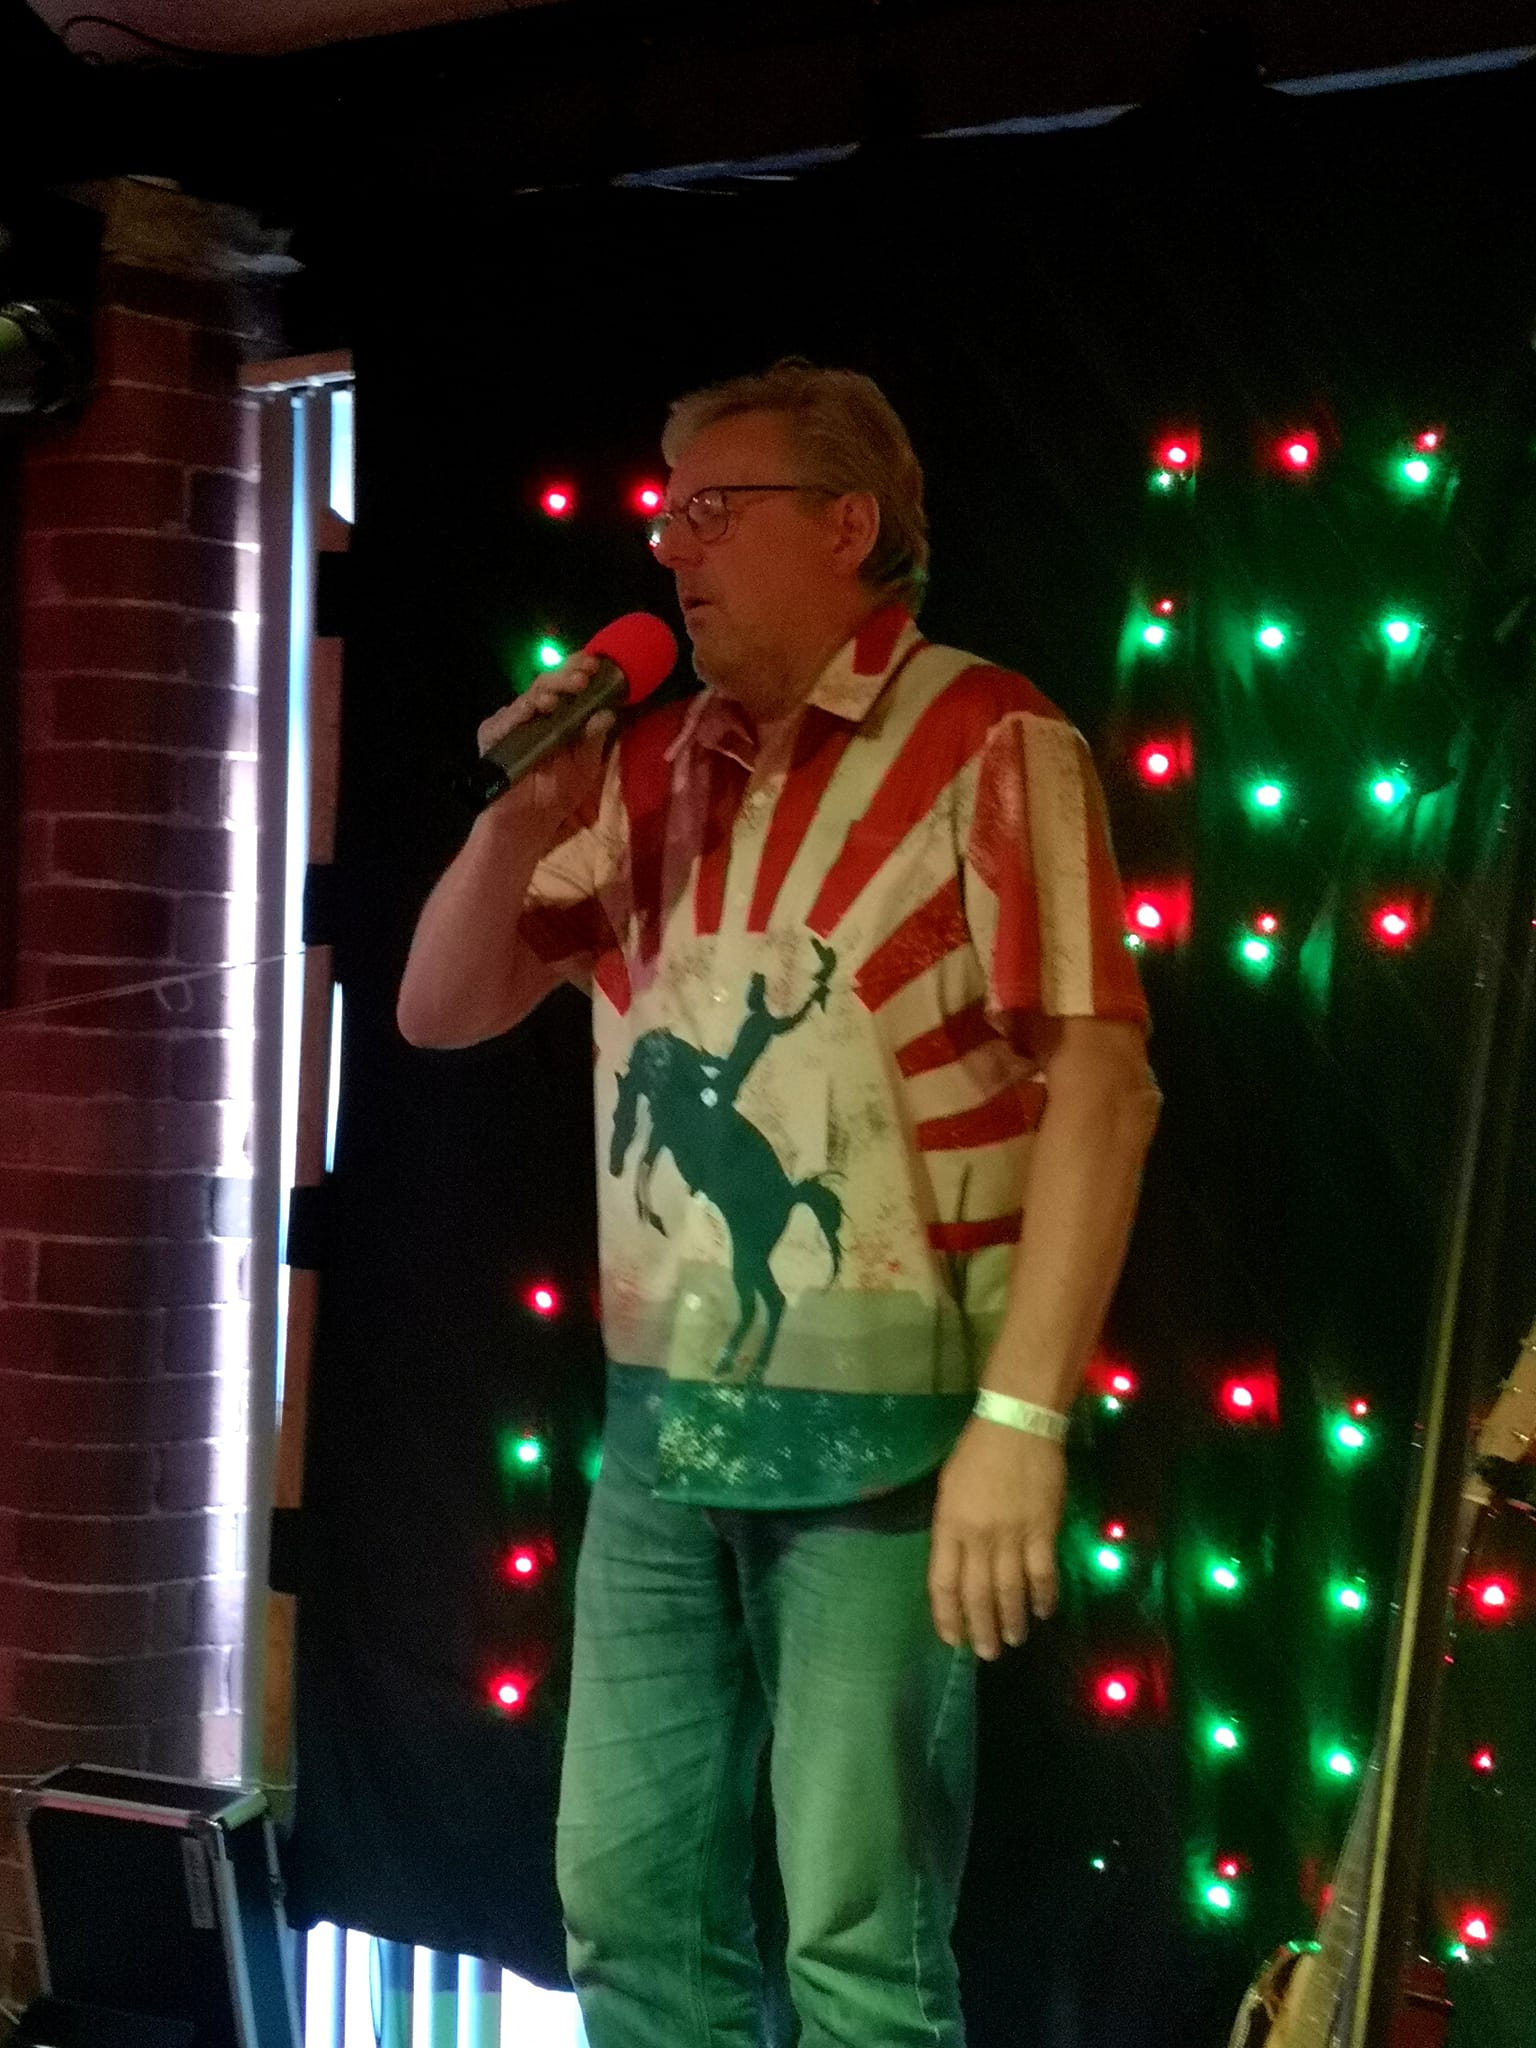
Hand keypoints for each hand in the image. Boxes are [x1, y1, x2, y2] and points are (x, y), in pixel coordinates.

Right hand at [475, 652, 615, 823]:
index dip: (578, 669)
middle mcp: (534, 713)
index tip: (597, 665)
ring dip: (549, 690)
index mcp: (557, 715)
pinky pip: (506, 719)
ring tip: (565, 692)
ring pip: (529, 696)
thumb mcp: (585, 766)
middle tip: (584, 676)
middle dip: (567, 676)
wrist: (529, 822)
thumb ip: (593, 738)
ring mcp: (512, 722)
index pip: (566, 684)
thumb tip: (607, 712)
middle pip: (547, 683)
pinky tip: (535, 708)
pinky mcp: (493, 735)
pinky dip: (521, 712)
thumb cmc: (557, 793)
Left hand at [928, 1418, 1064, 1658]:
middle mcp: (978, 1536)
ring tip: (1013, 1640)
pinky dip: (1043, 1597)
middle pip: (977, 1594)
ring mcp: (1012, 1534)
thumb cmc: (977, 1454)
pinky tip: (1043, 1611)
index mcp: (949, 1525)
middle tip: (987, 1653)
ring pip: (1010, 1591)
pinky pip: (1042, 1573)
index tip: (952, 1638)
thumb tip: (958, 1565)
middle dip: (981, 1629)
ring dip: (1011, 1621)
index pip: (942, 1582)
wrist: (1017, 1425)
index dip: (946, 1615)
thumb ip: (951, 1529)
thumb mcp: (949, 1489)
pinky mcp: (1043, 1529)